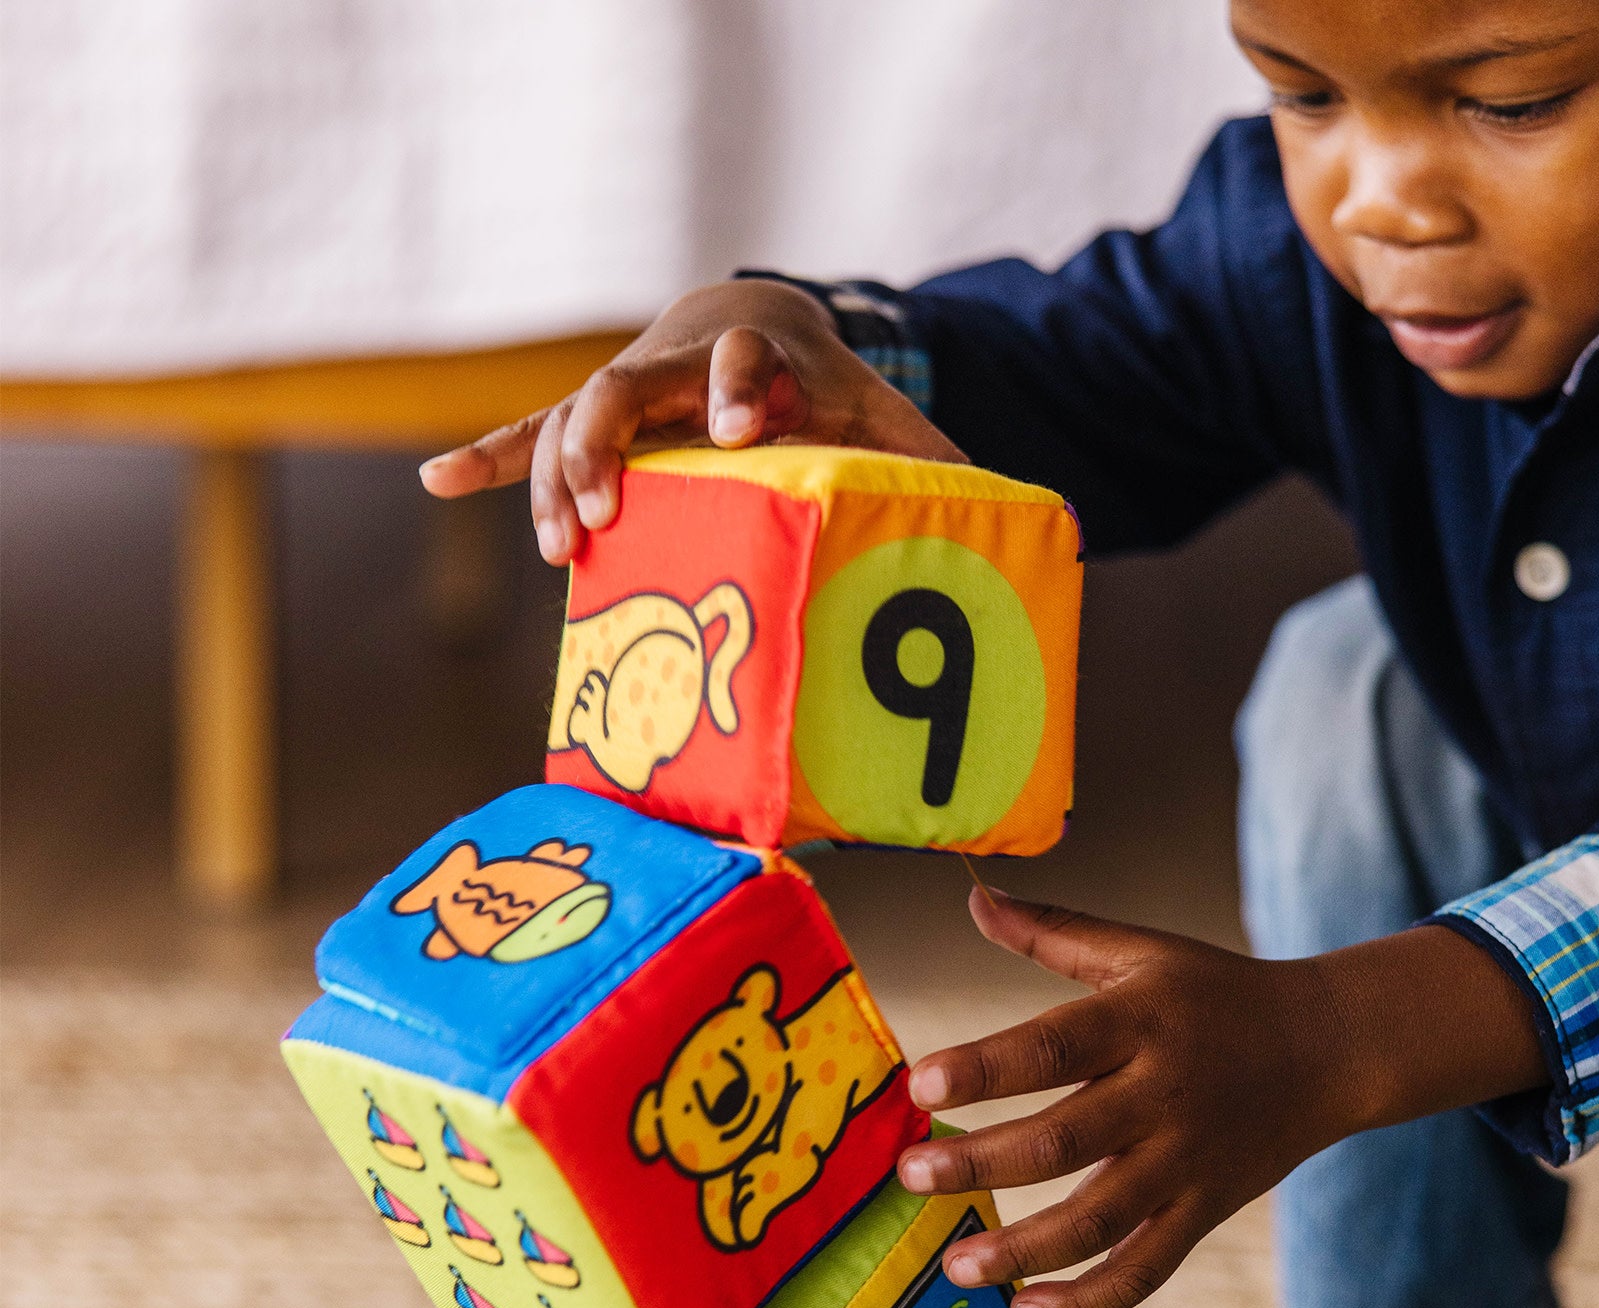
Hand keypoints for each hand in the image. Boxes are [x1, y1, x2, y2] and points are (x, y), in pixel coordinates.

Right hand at [417, 279, 965, 563]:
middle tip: (604, 508)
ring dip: (550, 478)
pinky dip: (486, 459)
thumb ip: (933, 462)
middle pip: (625, 387)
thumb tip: (1020, 515)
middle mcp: (679, 371)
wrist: (766, 328)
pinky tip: (434, 483)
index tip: (746, 429)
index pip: (746, 360)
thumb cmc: (830, 393)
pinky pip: (529, 437)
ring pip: (571, 421)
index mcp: (759, 362)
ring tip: (557, 543)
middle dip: (609, 443)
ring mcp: (629, 396)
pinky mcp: (596, 425)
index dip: (743, 387)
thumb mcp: (882, 423)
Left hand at [897, 887, 1547, 1307]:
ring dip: (1022, 1252)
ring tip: (956, 1266)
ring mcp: (1187, 1162)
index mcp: (1140, 1020)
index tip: (919, 1085)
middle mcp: (1163, 1095)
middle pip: (1063, 1143)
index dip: (983, 1067)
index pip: (1052, 1046)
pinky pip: (1144, 1270)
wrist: (1332, 1047)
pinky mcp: (1205, 1211)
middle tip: (912, 1177)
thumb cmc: (1217, 993)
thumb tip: (974, 898)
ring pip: (1098, 1222)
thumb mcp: (1144, 949)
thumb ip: (1053, 932)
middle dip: (980, 1164)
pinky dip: (1087, 1301)